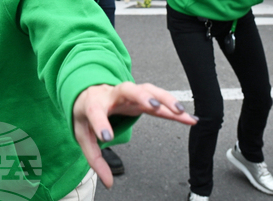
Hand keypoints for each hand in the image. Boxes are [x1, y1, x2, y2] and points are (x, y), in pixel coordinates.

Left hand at [73, 82, 196, 188]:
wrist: (87, 91)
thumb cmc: (86, 113)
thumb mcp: (84, 136)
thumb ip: (95, 159)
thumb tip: (108, 183)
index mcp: (94, 104)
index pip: (95, 112)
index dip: (101, 123)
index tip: (107, 136)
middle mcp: (112, 94)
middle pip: (127, 89)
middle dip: (141, 96)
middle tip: (153, 106)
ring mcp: (128, 93)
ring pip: (148, 90)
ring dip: (165, 99)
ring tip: (180, 112)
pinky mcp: (141, 96)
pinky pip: (159, 99)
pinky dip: (173, 105)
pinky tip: (188, 117)